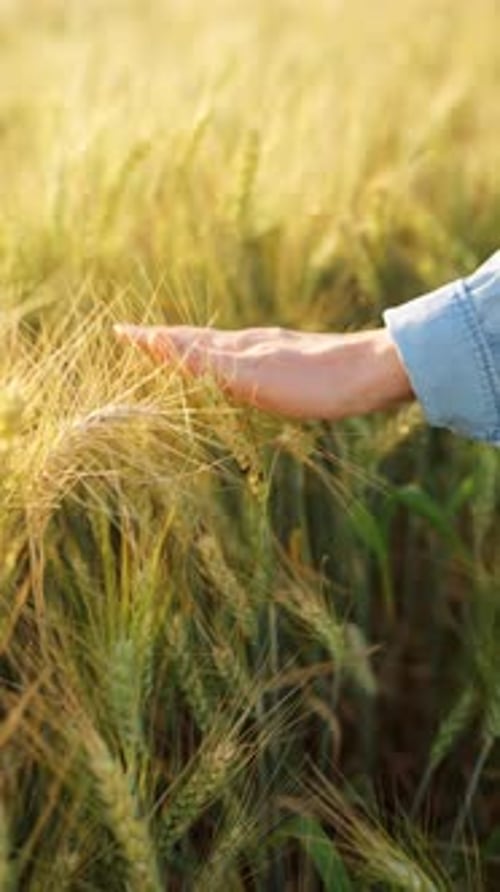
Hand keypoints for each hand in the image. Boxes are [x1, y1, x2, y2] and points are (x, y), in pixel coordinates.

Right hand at [113, 323, 412, 420]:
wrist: (373, 373)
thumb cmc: (314, 380)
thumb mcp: (253, 375)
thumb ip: (207, 362)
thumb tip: (158, 343)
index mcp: (238, 348)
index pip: (183, 341)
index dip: (150, 339)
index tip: (119, 330)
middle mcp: (252, 344)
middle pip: (199, 339)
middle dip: (167, 340)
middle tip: (139, 338)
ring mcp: (275, 350)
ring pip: (223, 347)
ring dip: (194, 348)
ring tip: (179, 349)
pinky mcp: (296, 361)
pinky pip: (245, 358)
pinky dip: (225, 360)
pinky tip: (241, 366)